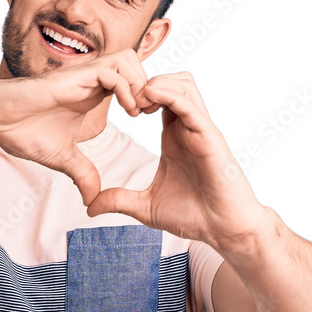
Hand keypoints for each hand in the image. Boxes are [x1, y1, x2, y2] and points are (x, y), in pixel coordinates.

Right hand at [0, 50, 153, 205]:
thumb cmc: (22, 131)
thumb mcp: (62, 158)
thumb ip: (82, 173)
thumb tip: (92, 199)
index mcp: (92, 93)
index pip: (131, 81)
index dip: (145, 97)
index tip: (148, 121)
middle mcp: (91, 80)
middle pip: (136, 64)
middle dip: (149, 87)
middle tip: (150, 115)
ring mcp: (82, 75)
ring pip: (128, 60)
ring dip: (140, 85)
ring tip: (139, 113)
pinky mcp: (73, 76)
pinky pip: (112, 70)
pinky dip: (126, 87)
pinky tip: (127, 111)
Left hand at [85, 72, 268, 249]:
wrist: (222, 230)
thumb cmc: (193, 215)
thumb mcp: (145, 207)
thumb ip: (118, 201)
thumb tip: (89, 207)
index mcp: (173, 137)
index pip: (157, 97)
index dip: (135, 93)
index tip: (114, 106)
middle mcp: (188, 127)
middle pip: (171, 81)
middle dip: (144, 81)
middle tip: (124, 99)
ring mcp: (200, 129)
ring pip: (183, 83)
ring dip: (157, 83)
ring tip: (136, 101)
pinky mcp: (210, 136)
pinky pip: (190, 103)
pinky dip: (169, 95)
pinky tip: (148, 100)